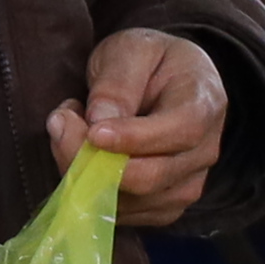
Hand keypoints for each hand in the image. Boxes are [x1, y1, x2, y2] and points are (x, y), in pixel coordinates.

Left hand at [48, 27, 226, 228]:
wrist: (165, 83)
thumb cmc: (149, 61)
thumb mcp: (132, 50)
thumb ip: (118, 82)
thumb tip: (99, 122)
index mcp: (205, 103)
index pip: (179, 132)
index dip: (135, 139)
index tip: (93, 132)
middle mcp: (204, 152)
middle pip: (152, 177)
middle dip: (95, 160)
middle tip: (59, 124)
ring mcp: (187, 185)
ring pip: (130, 201)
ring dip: (86, 173)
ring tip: (69, 130)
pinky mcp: (164, 207)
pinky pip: (122, 213)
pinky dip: (92, 190)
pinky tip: (84, 156)